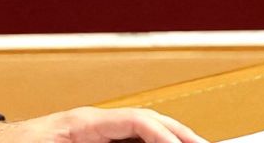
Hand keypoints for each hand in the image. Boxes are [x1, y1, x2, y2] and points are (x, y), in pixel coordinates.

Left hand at [0, 105, 208, 142]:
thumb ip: (91, 139)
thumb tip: (130, 137)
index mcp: (84, 122)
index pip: (137, 122)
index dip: (164, 136)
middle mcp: (92, 124)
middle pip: (148, 124)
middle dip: (180, 136)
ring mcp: (92, 134)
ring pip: (141, 133)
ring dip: (169, 140)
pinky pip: (127, 142)